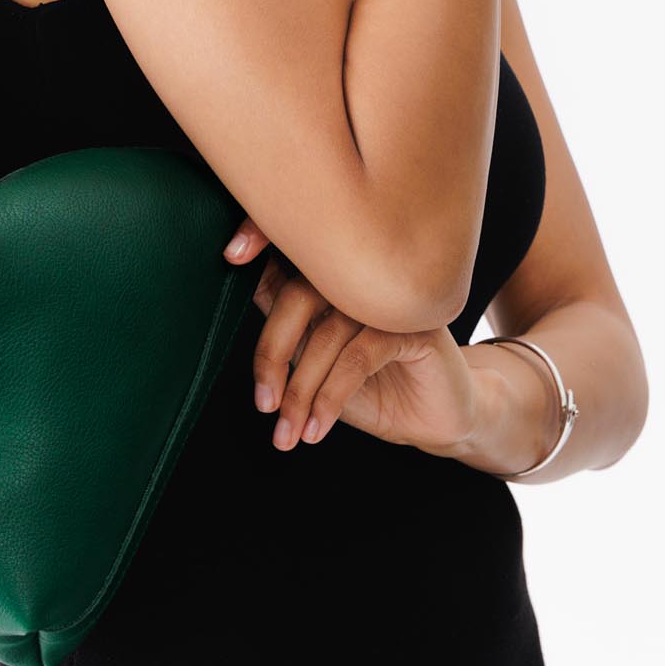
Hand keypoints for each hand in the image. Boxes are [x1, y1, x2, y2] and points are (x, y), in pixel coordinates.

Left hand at [223, 216, 482, 456]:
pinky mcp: (417, 327)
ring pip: (327, 334)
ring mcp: (391, 299)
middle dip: (272, 353)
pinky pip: (359, 356)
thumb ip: (286, 325)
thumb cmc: (369, 387)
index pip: (291, 249)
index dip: (260, 234)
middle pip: (299, 295)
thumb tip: (243, 286)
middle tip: (263, 404)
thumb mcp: (314, 361)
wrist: (433, 421)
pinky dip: (331, 397)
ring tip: (290, 431)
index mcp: (334, 276)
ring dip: (302, 390)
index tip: (231, 254)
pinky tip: (318, 426)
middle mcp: (363, 278)